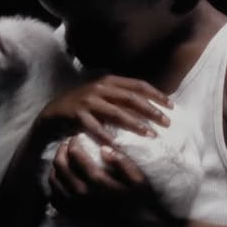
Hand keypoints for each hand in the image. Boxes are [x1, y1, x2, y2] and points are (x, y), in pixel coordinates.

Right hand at [33, 75, 172, 148]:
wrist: (55, 111)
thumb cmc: (85, 104)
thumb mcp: (104, 94)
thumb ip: (122, 96)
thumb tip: (151, 104)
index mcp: (109, 80)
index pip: (138, 85)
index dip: (156, 95)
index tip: (172, 107)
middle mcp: (100, 88)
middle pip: (131, 98)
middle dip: (151, 111)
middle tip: (166, 123)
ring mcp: (88, 101)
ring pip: (116, 113)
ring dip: (135, 124)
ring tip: (149, 135)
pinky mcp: (77, 115)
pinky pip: (95, 127)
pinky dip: (107, 136)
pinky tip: (118, 145)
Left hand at [48, 136, 169, 226]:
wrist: (141, 226)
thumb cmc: (142, 199)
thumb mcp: (139, 177)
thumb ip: (122, 161)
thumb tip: (104, 148)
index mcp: (99, 182)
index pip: (76, 156)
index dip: (72, 144)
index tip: (76, 137)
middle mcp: (84, 194)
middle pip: (61, 167)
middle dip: (61, 151)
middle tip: (66, 144)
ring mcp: (78, 206)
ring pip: (55, 183)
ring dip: (55, 167)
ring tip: (62, 159)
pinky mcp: (77, 216)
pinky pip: (57, 201)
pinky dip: (53, 188)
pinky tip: (59, 180)